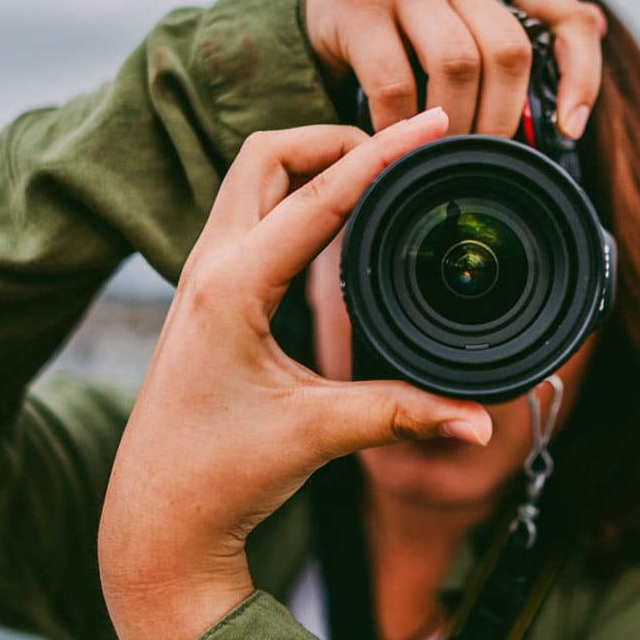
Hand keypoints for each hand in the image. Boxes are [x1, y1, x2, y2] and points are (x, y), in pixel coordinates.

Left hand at [98, 108, 492, 639]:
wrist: (158, 514)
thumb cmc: (219, 474)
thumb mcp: (318, 436)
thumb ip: (404, 415)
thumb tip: (481, 421)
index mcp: (232, 287)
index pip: (320, 195)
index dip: (383, 153)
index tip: (431, 125)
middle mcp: (209, 268)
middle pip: (269, 154)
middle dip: (335, 138)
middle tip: (400, 149)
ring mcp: (202, 277)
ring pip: (253, 178)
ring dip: (311, 161)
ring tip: (377, 172)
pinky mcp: (207, 294)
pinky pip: (251, 213)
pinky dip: (296, 195)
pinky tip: (338, 217)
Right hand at [306, 0, 606, 137]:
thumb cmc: (404, 15)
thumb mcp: (463, 14)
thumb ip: (522, 21)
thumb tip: (598, 24)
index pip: (564, 21)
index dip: (581, 75)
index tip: (570, 128)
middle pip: (508, 51)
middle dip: (501, 117)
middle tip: (481, 157)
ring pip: (457, 64)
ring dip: (454, 123)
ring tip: (440, 155)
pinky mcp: (356, 12)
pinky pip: (394, 82)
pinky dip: (400, 126)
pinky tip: (396, 144)